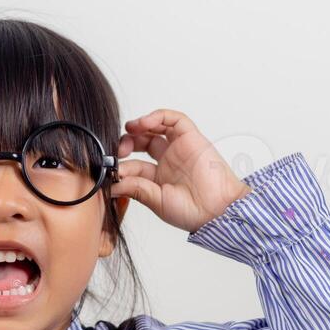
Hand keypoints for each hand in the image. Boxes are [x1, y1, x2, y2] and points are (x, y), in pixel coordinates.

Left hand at [110, 108, 252, 233]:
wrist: (218, 210)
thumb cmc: (193, 212)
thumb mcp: (156, 201)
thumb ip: (135, 189)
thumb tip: (111, 185)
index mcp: (159, 179)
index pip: (134, 165)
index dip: (121, 165)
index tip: (111, 170)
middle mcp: (168, 161)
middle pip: (142, 142)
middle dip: (127, 142)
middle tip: (120, 149)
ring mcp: (179, 149)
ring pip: (156, 128)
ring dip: (140, 126)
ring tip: (130, 129)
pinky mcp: (191, 137)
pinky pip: (174, 120)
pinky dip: (158, 117)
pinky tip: (145, 123)